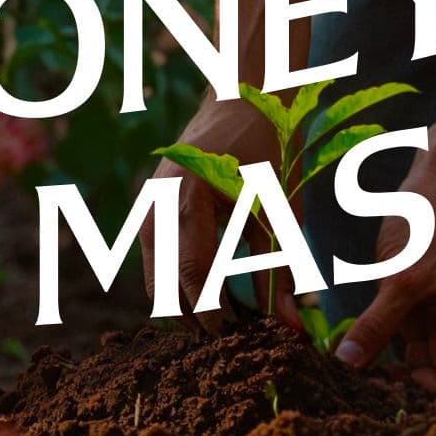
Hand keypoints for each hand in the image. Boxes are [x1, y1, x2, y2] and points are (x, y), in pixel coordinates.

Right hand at [143, 93, 297, 324]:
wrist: (242, 95)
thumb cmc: (267, 146)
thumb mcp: (279, 209)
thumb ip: (279, 269)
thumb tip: (290, 328)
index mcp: (187, 198)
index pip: (193, 274)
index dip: (213, 315)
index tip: (238, 340)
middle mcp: (155, 206)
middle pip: (164, 286)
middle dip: (195, 317)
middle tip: (235, 338)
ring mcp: (145, 208)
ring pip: (156, 279)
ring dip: (186, 303)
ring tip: (229, 317)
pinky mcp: (148, 211)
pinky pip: (157, 261)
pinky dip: (180, 282)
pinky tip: (215, 292)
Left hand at [336, 150, 435, 390]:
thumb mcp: (403, 279)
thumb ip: (378, 327)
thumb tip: (349, 366)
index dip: (407, 395)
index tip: (364, 391)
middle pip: (422, 367)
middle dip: (385, 374)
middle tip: (342, 379)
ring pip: (405, 342)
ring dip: (375, 347)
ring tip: (338, 357)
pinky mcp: (419, 280)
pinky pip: (397, 314)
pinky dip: (374, 321)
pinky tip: (346, 326)